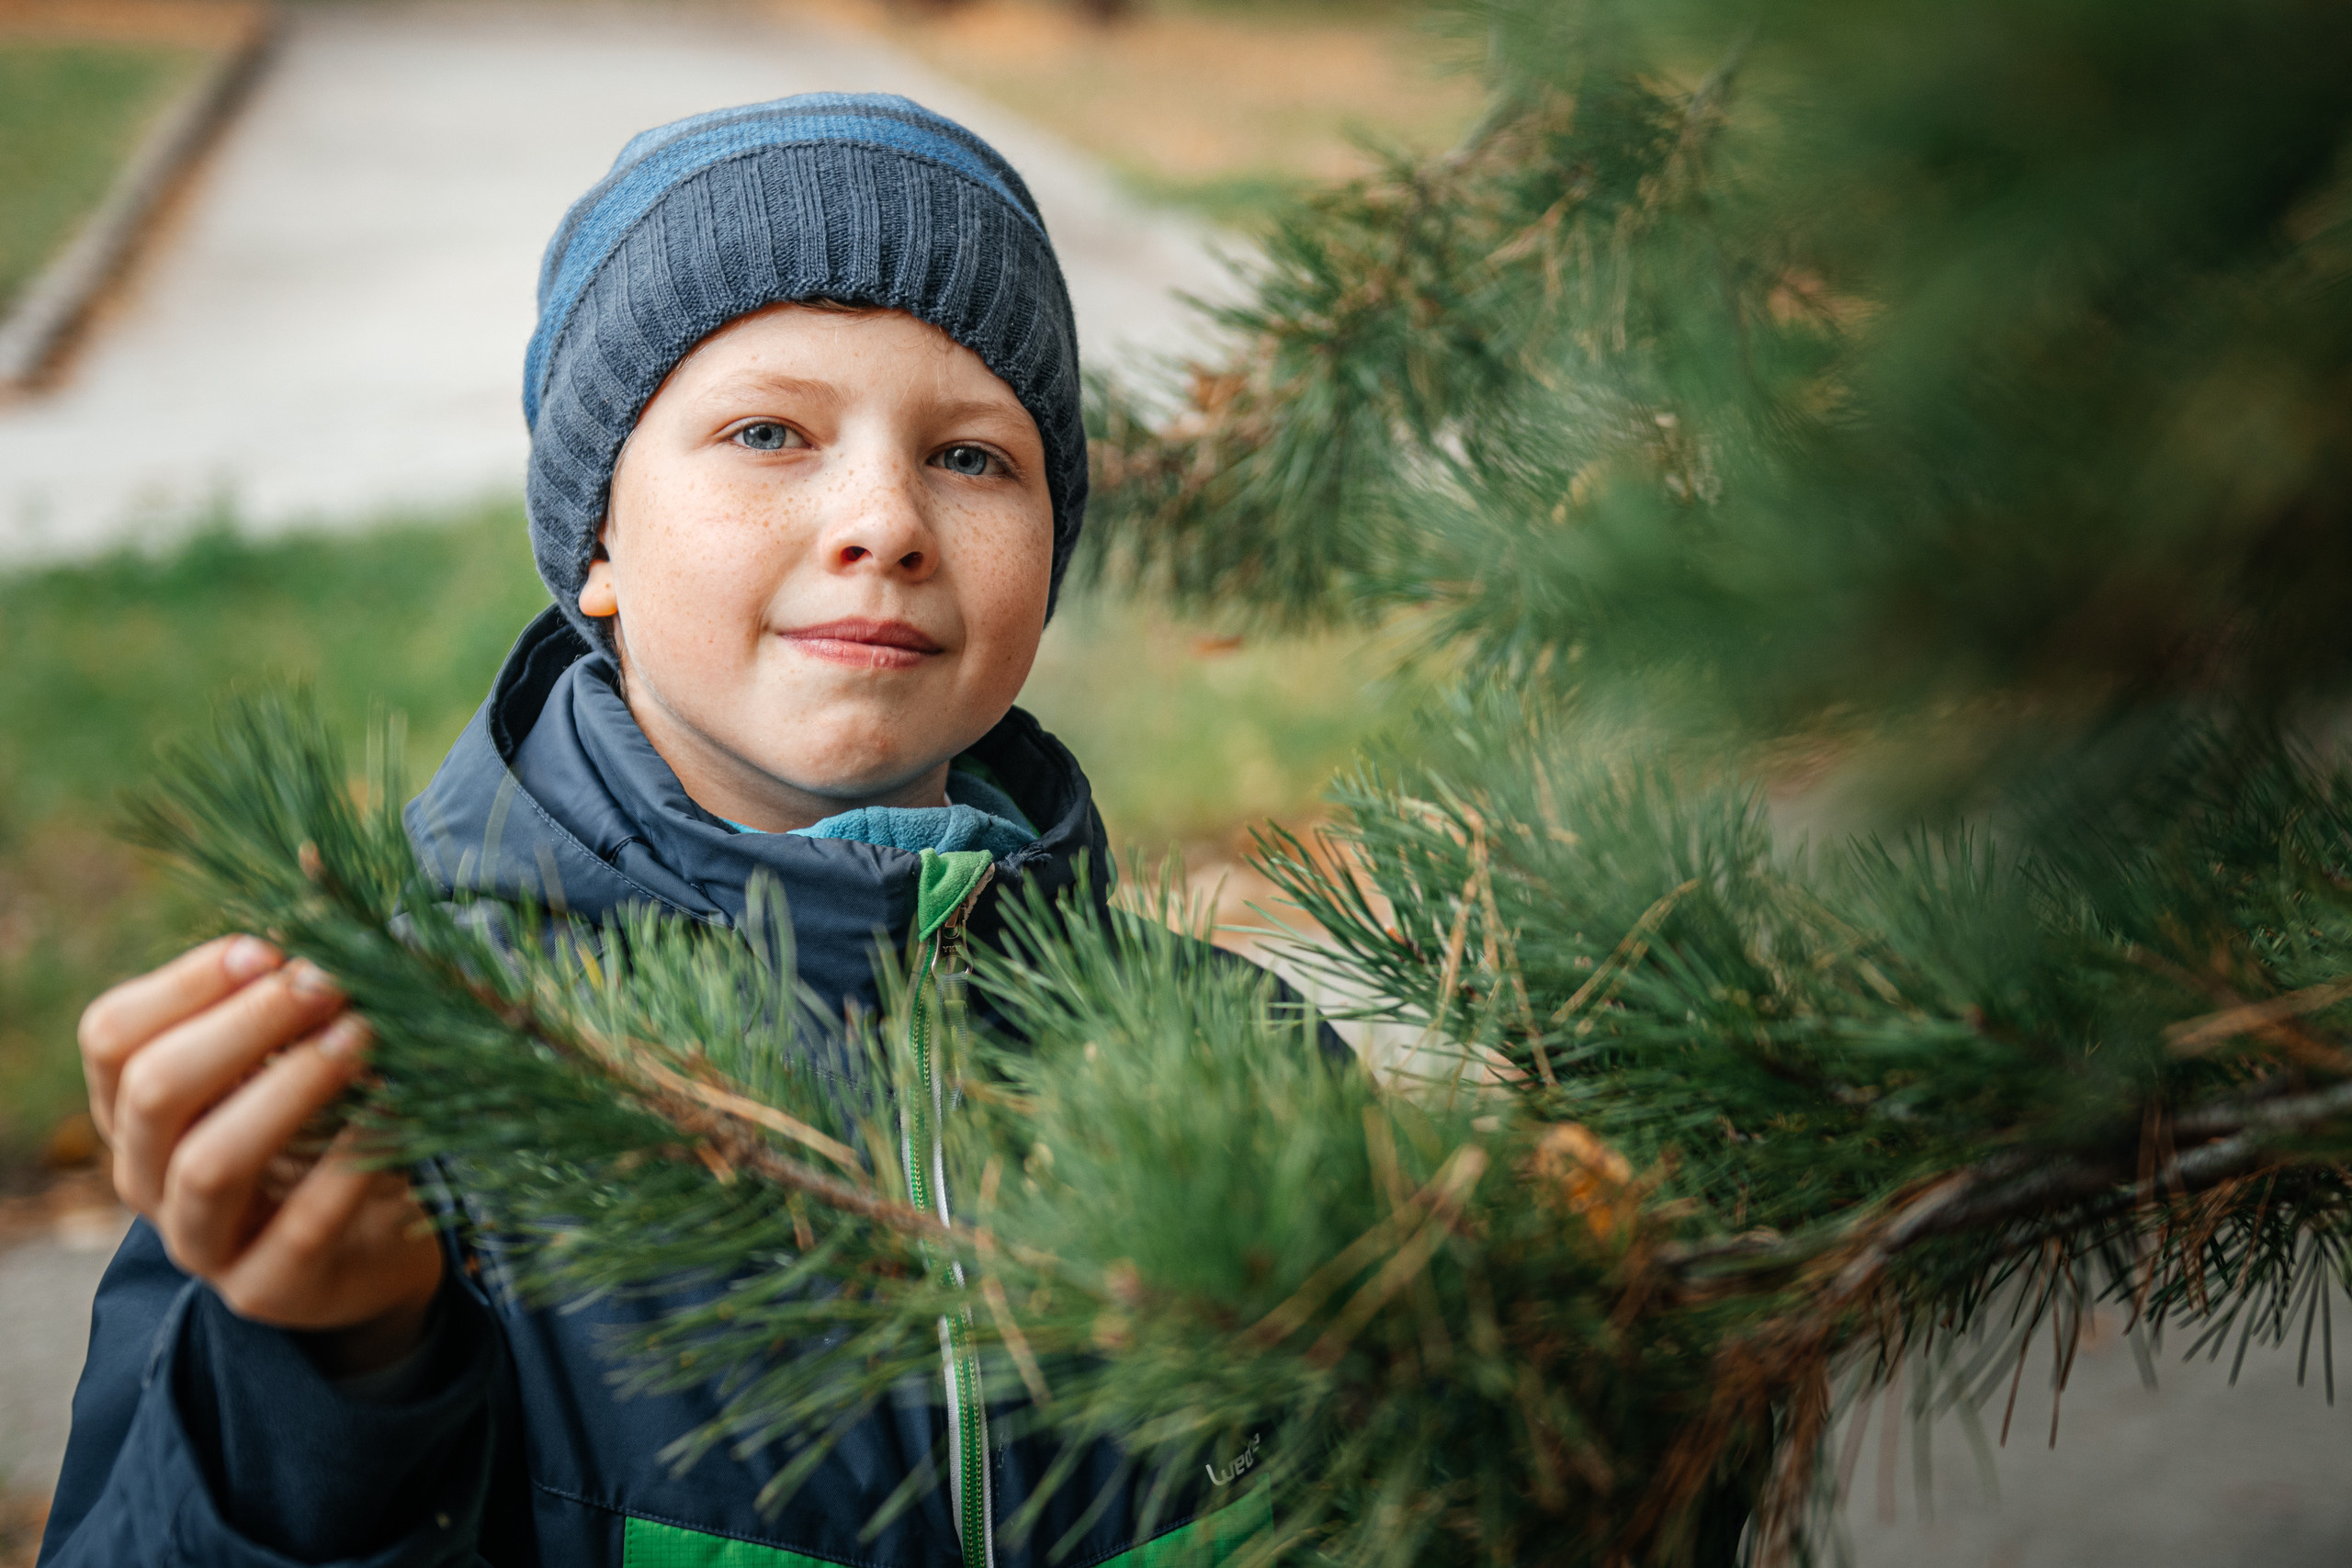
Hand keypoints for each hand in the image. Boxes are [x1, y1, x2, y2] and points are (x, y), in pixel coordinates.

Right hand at [78, 935, 444, 1375]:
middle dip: (245, 1024)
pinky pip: (303, 1224)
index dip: (187, 983)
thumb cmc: (323, 1130)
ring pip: (210, 1162)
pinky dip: (352, 1159)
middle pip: (153, 1090)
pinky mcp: (269, 1290)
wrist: (368, 1246)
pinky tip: (395, 1108)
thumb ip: (287, 1005)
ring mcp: (202, 1243)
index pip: (112, 1036)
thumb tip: (319, 915)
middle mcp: (148, 1178)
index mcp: (136, 1110)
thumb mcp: (291, 1063)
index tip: (269, 949)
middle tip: (327, 982)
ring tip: (361, 1036)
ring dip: (290, 1086)